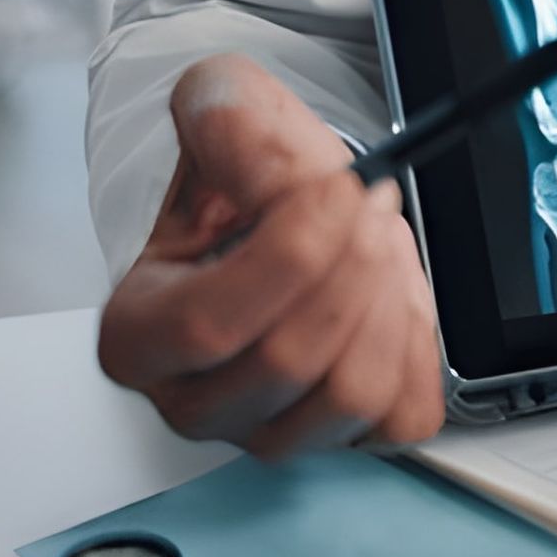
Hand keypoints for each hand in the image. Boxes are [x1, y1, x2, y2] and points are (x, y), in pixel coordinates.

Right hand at [98, 55, 445, 459]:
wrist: (293, 208)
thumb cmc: (250, 181)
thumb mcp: (226, 120)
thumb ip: (229, 121)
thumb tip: (268, 158)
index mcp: (139, 333)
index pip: (211, 325)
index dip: (292, 254)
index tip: (341, 189)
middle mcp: (195, 398)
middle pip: (290, 359)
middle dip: (351, 266)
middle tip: (371, 203)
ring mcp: (270, 429)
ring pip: (352, 393)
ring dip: (388, 301)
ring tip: (380, 243)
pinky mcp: (344, 437)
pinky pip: (403, 415)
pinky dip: (417, 346)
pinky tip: (394, 297)